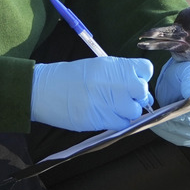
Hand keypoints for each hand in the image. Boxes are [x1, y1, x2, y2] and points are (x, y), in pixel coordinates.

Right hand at [31, 56, 153, 130]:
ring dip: (128, 111)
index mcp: (114, 65)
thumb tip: (140, 90)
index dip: (141, 77)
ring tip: (112, 108)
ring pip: (135, 111)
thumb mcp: (96, 67)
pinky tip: (107, 116)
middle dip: (137, 97)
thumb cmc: (68, 77)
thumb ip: (119, 75)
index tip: (132, 83)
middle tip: (123, 99)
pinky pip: (123, 124)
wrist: (43, 90)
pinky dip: (118, 122)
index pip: (146, 69)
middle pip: (143, 91)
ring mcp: (110, 101)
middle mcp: (115, 82)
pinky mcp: (102, 119)